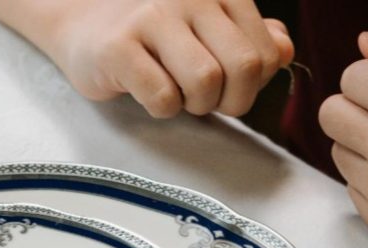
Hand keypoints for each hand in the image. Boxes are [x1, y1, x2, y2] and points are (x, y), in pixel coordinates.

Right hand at [37, 0, 294, 117]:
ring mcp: (151, 17)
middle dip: (231, 100)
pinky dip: (161, 110)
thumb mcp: (209, 29)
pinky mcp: (118, 47)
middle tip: (205, 101)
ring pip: (205, 82)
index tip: (226, 86)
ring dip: (195, 105)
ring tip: (176, 95)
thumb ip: (252, 38)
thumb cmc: (155, 35)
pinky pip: (162, 97)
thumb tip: (284, 50)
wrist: (82, 25)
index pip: (267, 52)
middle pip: (243, 66)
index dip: (253, 85)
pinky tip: (146, 93)